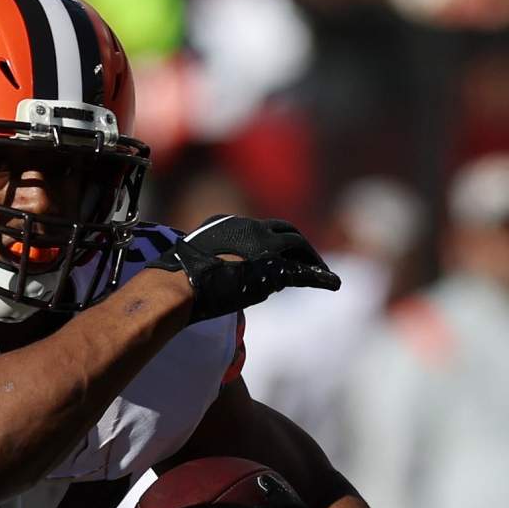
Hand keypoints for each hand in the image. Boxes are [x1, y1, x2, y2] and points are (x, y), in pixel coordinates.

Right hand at [145, 215, 339, 322]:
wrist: (180, 283)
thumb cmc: (176, 280)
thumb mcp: (193, 263)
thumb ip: (211, 263)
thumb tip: (214, 279)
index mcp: (228, 224)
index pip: (260, 229)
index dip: (273, 242)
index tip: (279, 255)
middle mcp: (249, 227)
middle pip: (285, 231)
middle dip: (300, 246)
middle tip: (312, 261)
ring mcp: (263, 244)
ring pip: (299, 246)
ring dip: (313, 260)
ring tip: (325, 274)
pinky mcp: (273, 266)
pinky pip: (303, 271)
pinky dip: (320, 277)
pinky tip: (331, 283)